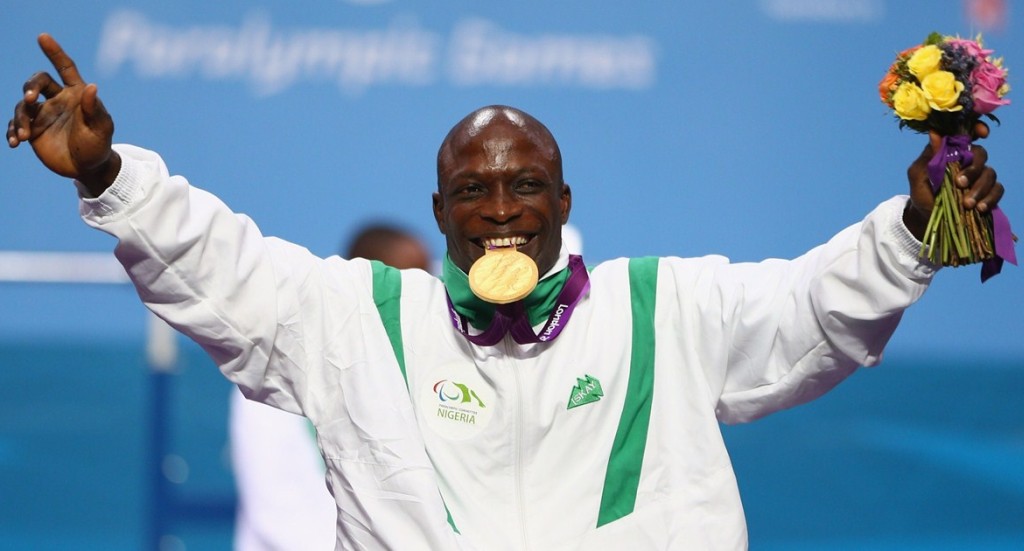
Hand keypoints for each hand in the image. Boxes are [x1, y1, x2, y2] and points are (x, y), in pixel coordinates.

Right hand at [7, 33, 117, 195]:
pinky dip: (11, 131)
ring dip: (20, 118)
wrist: (87, 169)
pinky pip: (15, 124)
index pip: (65, 68)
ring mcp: (43, 114)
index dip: (54, 52)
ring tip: (23, 136)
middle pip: (37, 82)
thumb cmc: (98, 146)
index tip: (43, 37)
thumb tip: (91, 87)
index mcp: (76, 94)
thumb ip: (95, 110)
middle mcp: (57, 100)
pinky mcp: (32, 129)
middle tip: (29, 99)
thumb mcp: (101, 130)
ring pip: (22, 105)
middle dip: (30, 86)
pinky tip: (14, 142)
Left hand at [903, 121, 1004, 239]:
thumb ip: (929, 155)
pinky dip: (990, 198)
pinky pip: (997, 190)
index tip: (982, 134)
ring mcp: (979, 177)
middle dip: (973, 168)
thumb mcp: (918, 174)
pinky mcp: (987, 193)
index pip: (967, 135)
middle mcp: (968, 162)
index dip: (977, 129)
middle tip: (959, 183)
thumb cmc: (921, 192)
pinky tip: (979, 208)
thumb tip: (934, 132)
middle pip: (981, 155)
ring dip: (980, 188)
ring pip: (990, 174)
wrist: (925, 217)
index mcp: (951, 153)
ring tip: (967, 203)